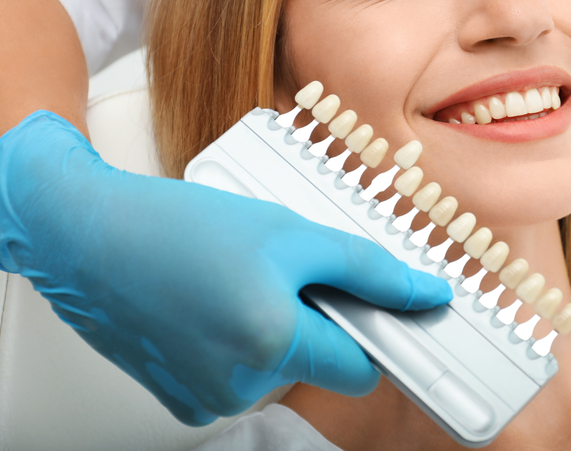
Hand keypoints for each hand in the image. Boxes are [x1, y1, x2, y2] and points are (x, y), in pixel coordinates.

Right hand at [0, 111, 451, 424]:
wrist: (88, 235)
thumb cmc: (181, 228)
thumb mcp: (292, 232)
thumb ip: (368, 269)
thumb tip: (426, 295)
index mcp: (270, 347)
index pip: (363, 370)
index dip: (378, 334)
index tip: (393, 315)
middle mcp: (238, 387)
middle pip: (320, 364)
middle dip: (320, 320)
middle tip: (293, 269)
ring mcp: (206, 398)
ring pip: (279, 365)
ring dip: (277, 325)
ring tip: (241, 277)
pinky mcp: (181, 395)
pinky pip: (240, 371)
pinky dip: (241, 338)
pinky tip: (215, 298)